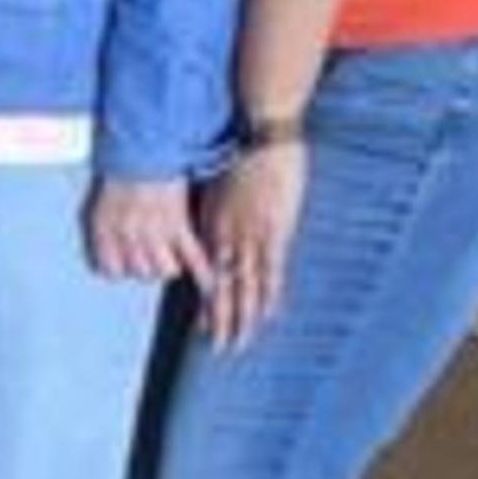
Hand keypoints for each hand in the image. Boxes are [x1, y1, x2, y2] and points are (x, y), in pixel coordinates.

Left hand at [86, 176, 211, 289]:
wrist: (144, 147)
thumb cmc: (122, 171)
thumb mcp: (102, 201)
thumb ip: (106, 230)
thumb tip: (114, 260)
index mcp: (104, 229)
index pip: (111, 270)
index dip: (121, 268)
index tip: (128, 263)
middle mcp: (126, 235)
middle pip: (141, 273)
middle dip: (148, 265)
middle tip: (153, 252)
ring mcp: (153, 232)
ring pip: (165, 270)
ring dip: (170, 263)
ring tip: (172, 253)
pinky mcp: (178, 225)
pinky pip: (191, 255)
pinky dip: (202, 270)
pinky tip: (209, 282)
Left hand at [198, 140, 307, 348]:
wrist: (259, 130)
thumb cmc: (241, 150)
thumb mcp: (220, 183)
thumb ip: (219, 209)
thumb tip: (220, 227)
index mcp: (214, 224)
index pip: (209, 274)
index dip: (208, 302)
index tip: (204, 326)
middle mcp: (227, 235)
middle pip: (223, 287)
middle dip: (221, 319)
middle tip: (218, 348)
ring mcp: (249, 235)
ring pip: (243, 286)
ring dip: (241, 317)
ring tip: (236, 343)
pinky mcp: (273, 230)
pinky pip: (269, 270)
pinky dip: (267, 295)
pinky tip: (264, 316)